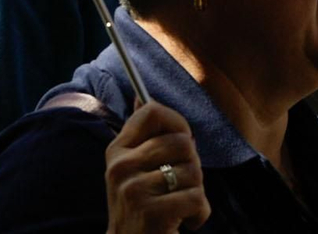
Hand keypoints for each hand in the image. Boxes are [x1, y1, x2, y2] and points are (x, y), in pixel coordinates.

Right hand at [104, 101, 209, 233]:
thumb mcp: (131, 171)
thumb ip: (141, 138)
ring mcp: (134, 190)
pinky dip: (200, 213)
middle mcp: (121, 167)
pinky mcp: (151, 213)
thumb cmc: (140, 208)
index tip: (183, 140)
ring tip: (182, 205)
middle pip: (182, 142)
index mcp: (117, 150)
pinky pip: (196, 198)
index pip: (152, 112)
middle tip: (182, 184)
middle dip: (193, 165)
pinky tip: (186, 222)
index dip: (177, 122)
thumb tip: (140, 96)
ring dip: (197, 192)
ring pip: (192, 171)